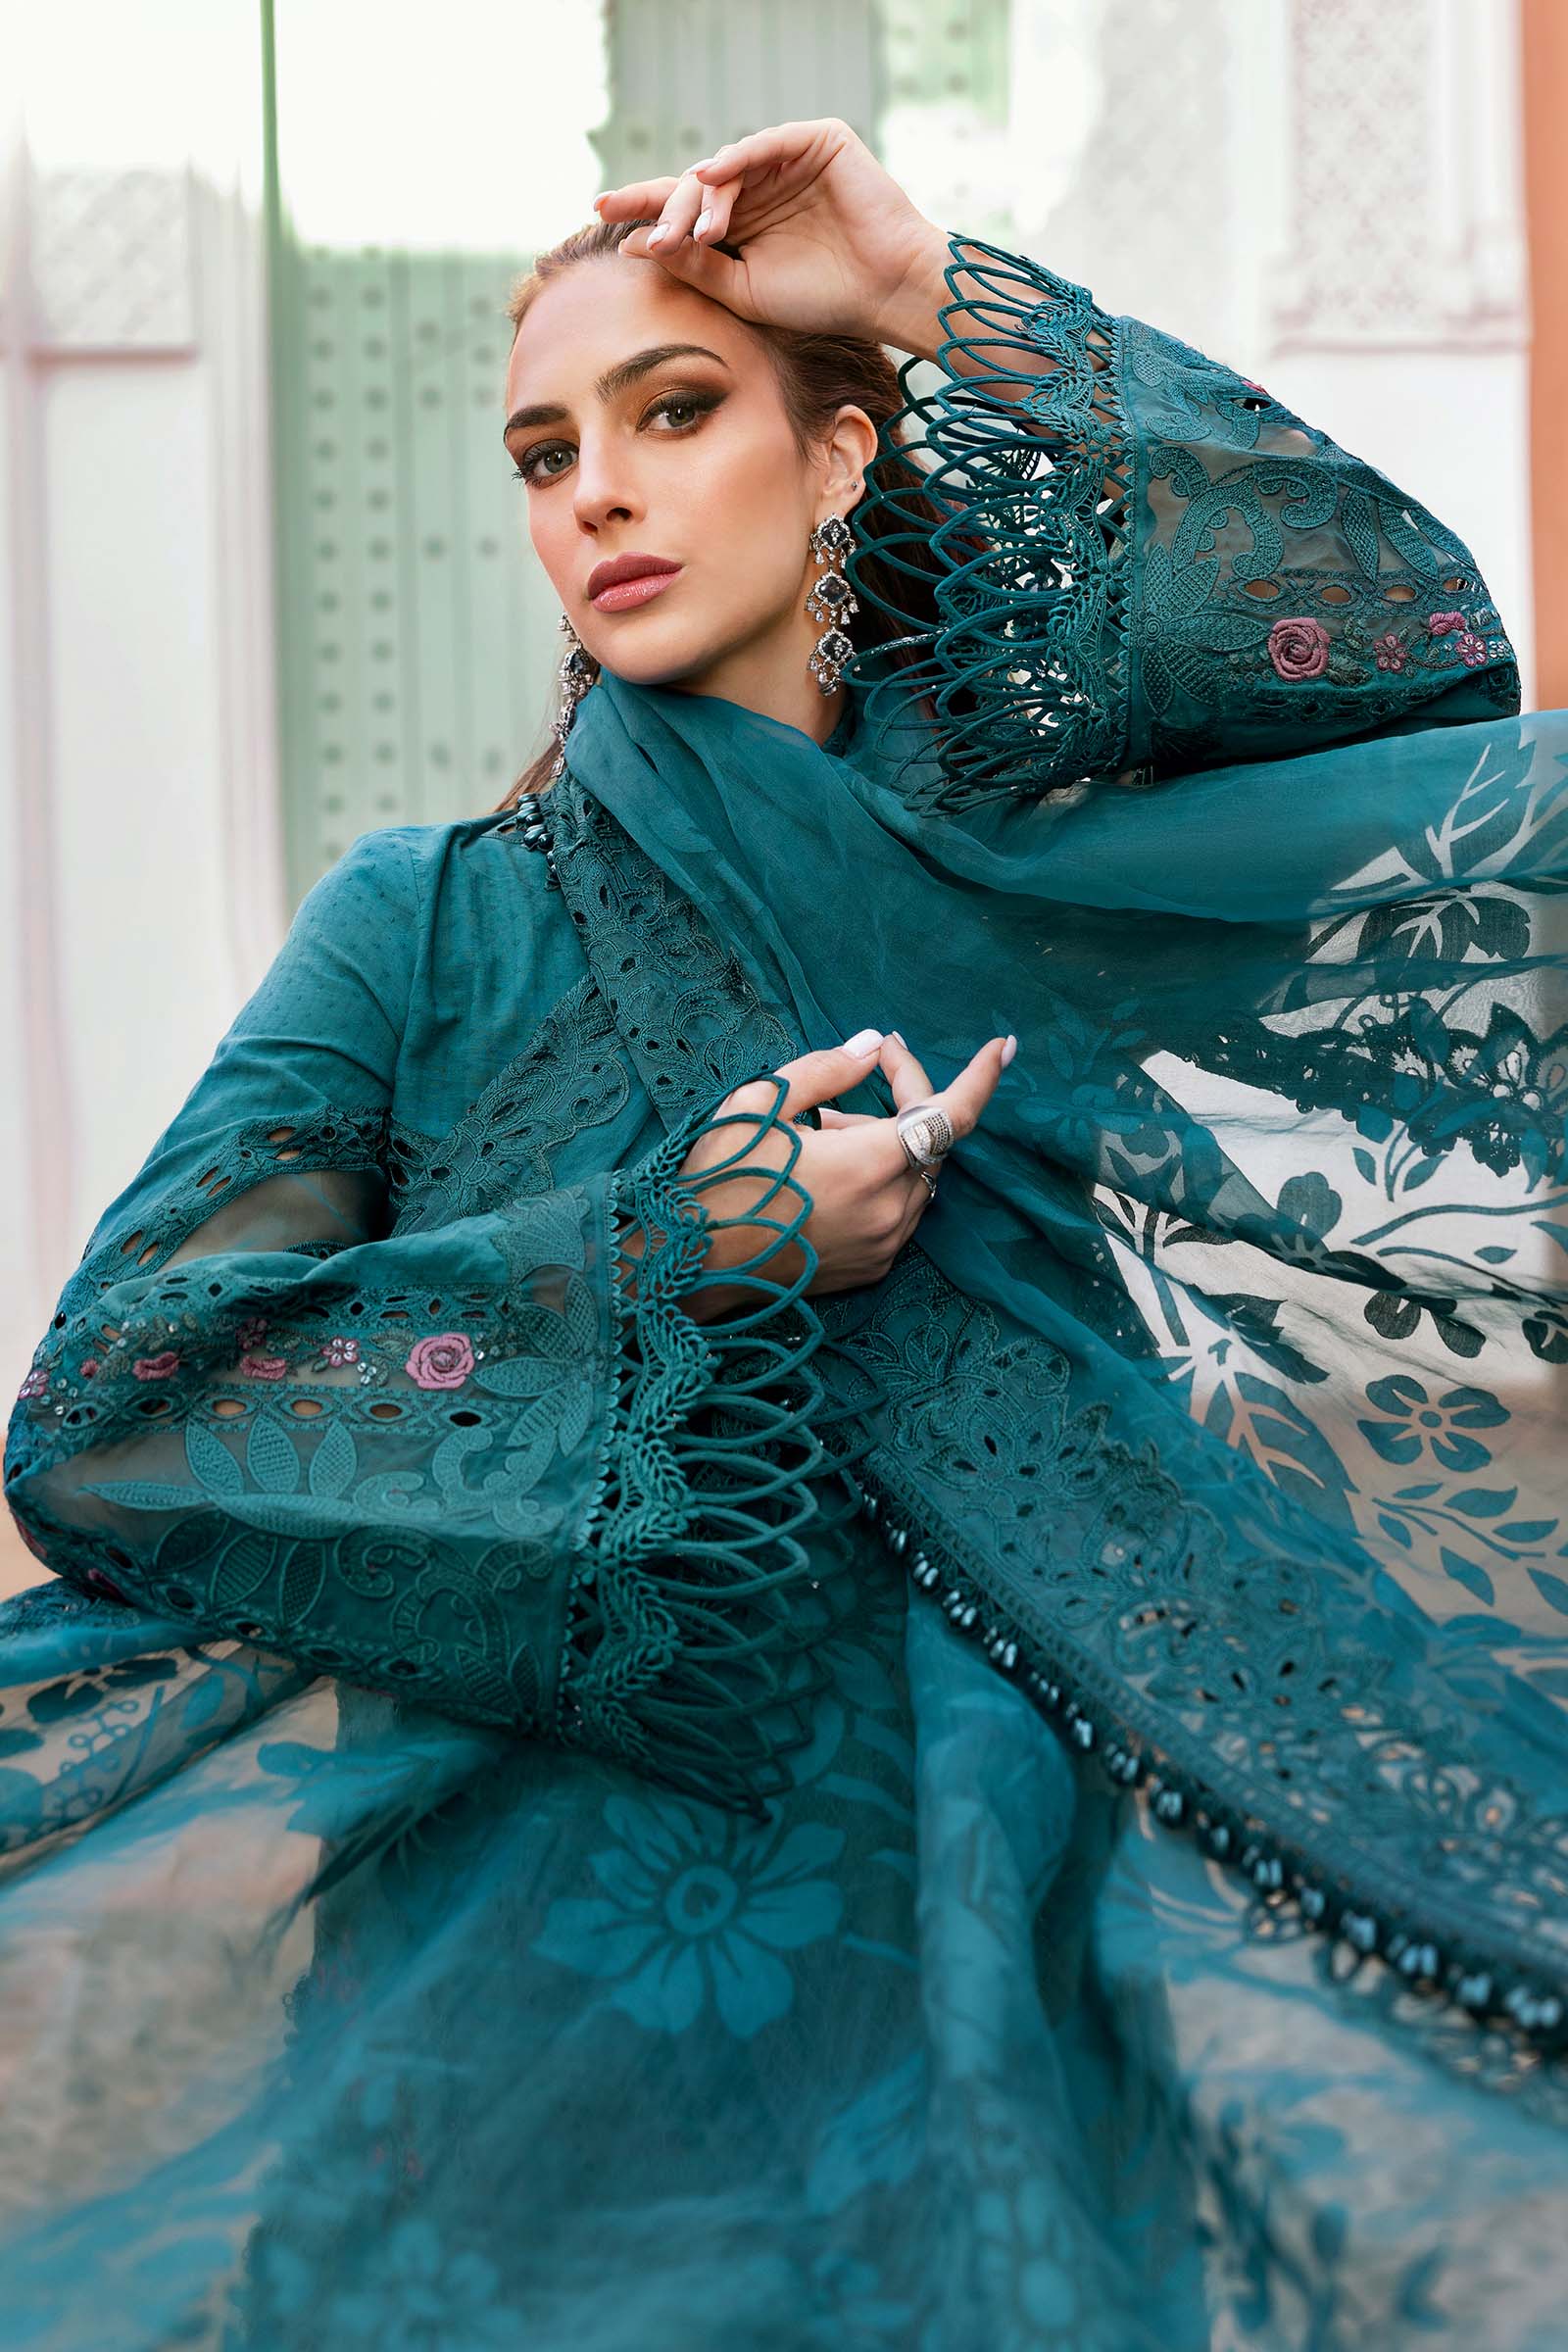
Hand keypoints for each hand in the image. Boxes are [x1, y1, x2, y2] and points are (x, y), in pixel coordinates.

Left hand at [592, 117, 950, 351]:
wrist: (885, 292)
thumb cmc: (822, 299)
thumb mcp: (743, 291)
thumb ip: (692, 268)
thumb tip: (630, 247)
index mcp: (743, 222)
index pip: (683, 208)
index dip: (642, 207)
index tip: (597, 210)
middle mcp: (761, 187)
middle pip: (697, 187)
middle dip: (667, 210)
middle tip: (651, 240)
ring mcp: (788, 161)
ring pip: (727, 168)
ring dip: (703, 200)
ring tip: (695, 233)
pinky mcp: (817, 142)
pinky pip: (766, 143)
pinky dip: (737, 159)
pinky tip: (711, 179)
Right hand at [661, 1027, 1014, 1324]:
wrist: (691, 1265)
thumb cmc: (719, 1178)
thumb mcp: (759, 1104)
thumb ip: (827, 1070)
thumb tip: (874, 1045)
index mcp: (869, 1164)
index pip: (952, 1114)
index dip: (982, 1077)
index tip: (1002, 1046)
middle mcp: (891, 1209)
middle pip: (928, 1141)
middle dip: (897, 1104)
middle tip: (844, 1087)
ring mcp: (886, 1244)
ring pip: (914, 1177)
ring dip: (883, 1147)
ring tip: (819, 1139)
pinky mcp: (875, 1267)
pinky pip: (898, 1210)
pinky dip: (878, 1184)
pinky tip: (824, 1178)